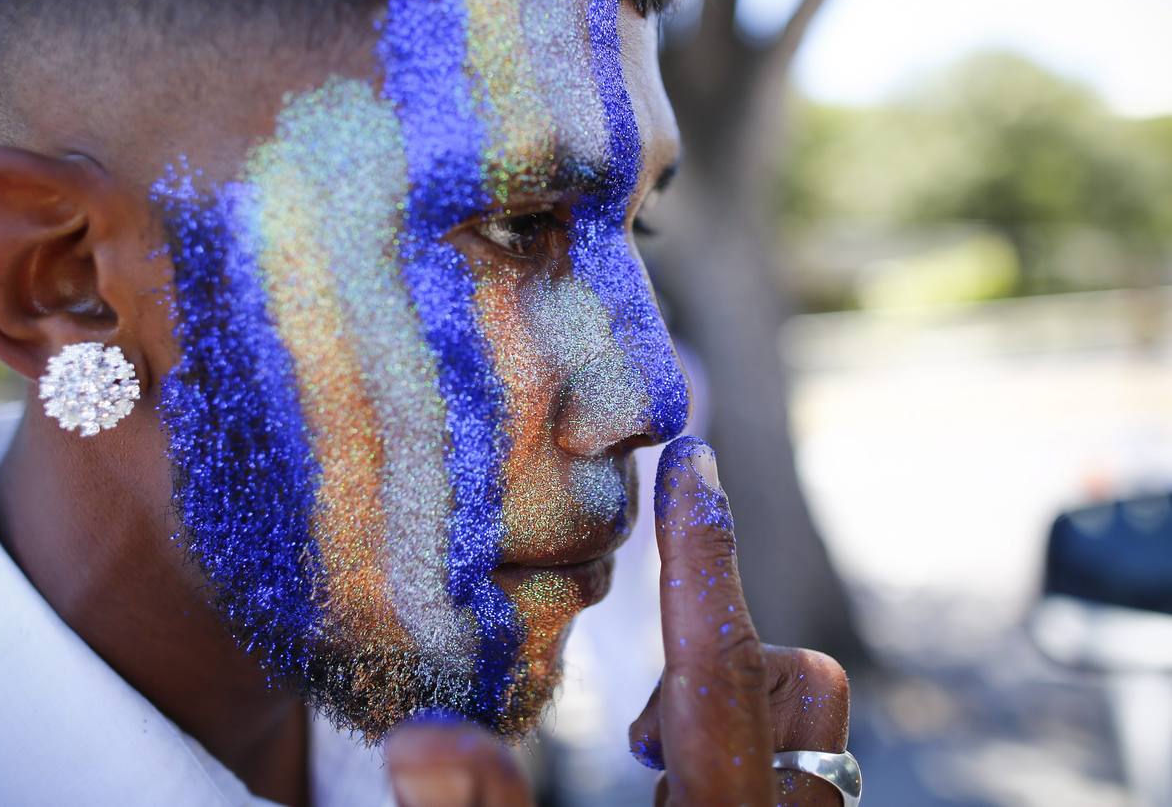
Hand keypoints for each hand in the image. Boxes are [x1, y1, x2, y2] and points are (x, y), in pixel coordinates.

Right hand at [384, 435, 850, 806]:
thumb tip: (423, 736)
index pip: (716, 668)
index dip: (698, 557)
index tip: (688, 460)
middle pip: (798, 687)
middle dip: (718, 657)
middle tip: (633, 726)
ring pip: (810, 729)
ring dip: (734, 707)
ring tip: (647, 761)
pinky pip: (798, 771)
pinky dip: (743, 747)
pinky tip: (673, 788)